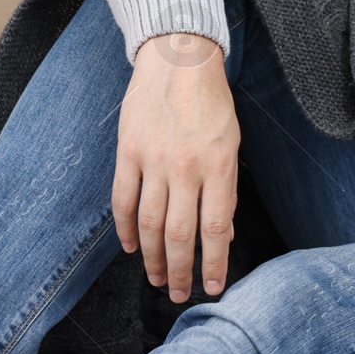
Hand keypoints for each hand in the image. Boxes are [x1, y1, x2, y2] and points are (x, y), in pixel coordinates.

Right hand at [113, 33, 239, 302]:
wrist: (179, 59)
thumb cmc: (213, 102)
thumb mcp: (233, 142)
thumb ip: (226, 187)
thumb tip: (224, 232)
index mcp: (219, 164)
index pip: (216, 227)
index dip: (214, 262)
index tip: (214, 285)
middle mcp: (186, 167)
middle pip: (180, 234)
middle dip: (182, 270)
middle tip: (181, 294)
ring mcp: (153, 160)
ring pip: (148, 224)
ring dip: (153, 258)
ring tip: (159, 279)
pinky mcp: (127, 153)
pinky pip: (122, 201)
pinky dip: (124, 230)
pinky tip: (132, 248)